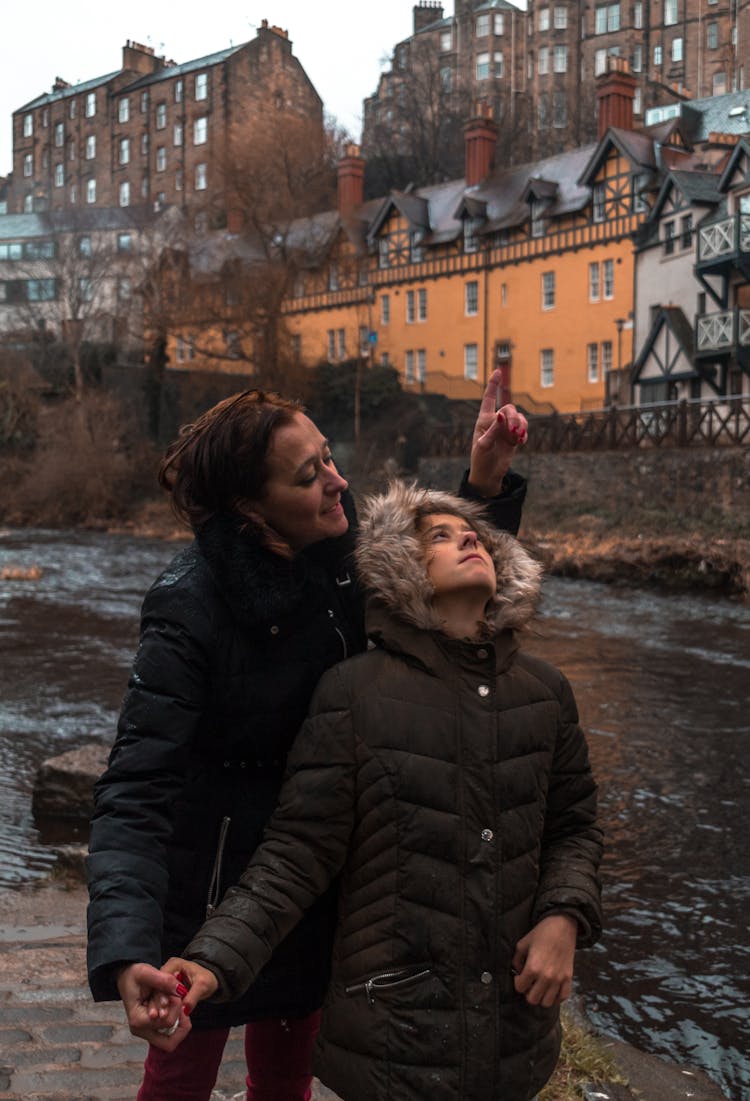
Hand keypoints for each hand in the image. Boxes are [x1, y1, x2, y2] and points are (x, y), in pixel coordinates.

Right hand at [116, 962, 190, 1050]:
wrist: (126, 977)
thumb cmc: (133, 974)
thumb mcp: (147, 972)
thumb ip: (164, 981)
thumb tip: (181, 990)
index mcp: (138, 1019)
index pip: (166, 1023)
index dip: (177, 1009)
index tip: (177, 994)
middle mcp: (140, 1030)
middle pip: (169, 1043)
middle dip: (182, 1026)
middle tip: (185, 1008)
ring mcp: (145, 1031)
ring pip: (170, 1041)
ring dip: (179, 1025)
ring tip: (181, 1007)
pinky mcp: (150, 1029)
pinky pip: (167, 1035)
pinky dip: (176, 1024)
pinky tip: (177, 1009)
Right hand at [161, 957, 219, 1016]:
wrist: (209, 982)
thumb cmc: (207, 979)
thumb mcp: (203, 985)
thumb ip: (193, 996)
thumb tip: (185, 1008)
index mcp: (174, 964)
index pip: (163, 978)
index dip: (163, 991)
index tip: (164, 1005)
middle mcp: (167, 971)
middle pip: (158, 987)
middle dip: (159, 1001)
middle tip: (161, 1015)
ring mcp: (165, 981)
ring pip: (158, 994)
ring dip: (159, 1007)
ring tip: (160, 1018)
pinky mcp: (166, 990)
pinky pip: (162, 999)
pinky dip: (163, 1008)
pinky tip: (162, 1018)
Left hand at [468, 370, 527, 496]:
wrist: (488, 475)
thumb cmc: (480, 459)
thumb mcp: (483, 445)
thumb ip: (493, 429)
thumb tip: (501, 414)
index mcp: (484, 420)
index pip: (489, 398)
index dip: (493, 385)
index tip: (499, 371)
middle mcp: (495, 421)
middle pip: (509, 409)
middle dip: (513, 418)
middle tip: (514, 431)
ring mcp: (505, 429)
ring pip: (519, 418)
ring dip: (521, 425)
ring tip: (518, 437)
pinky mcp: (514, 438)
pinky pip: (523, 429)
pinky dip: (524, 433)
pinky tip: (521, 442)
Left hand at [512, 914, 577, 1007]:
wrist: (562, 926)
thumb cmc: (541, 933)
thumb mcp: (522, 944)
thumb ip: (516, 960)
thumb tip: (517, 971)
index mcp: (533, 968)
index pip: (520, 988)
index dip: (517, 982)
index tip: (519, 976)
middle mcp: (546, 977)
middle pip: (533, 999)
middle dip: (527, 992)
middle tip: (528, 983)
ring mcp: (559, 979)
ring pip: (547, 1002)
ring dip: (541, 996)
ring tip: (539, 986)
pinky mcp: (568, 978)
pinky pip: (562, 998)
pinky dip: (556, 997)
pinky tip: (551, 989)